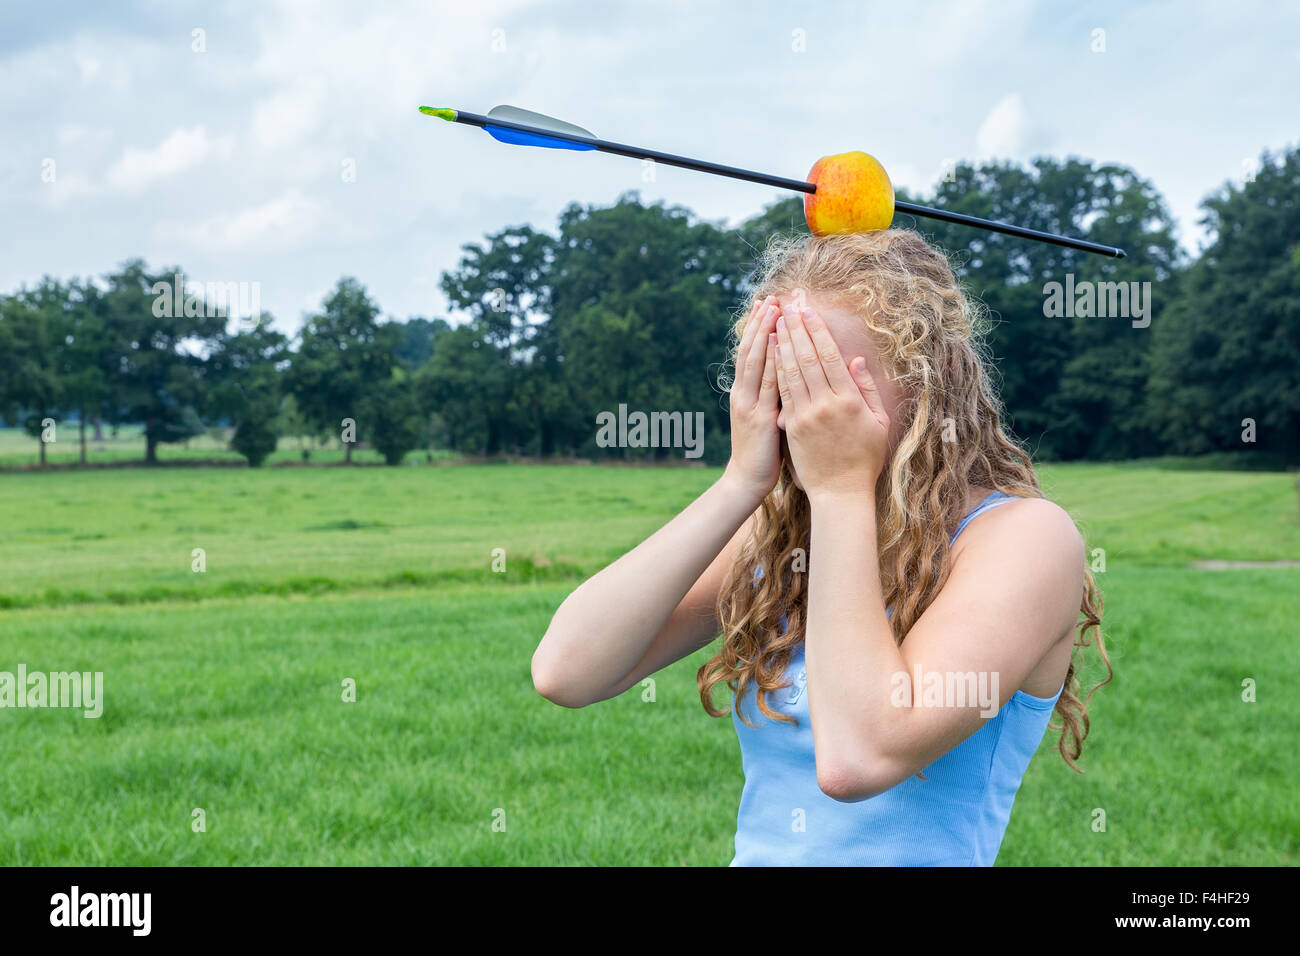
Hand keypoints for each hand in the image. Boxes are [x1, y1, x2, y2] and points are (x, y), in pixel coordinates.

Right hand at [722, 295, 781, 503]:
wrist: (747, 481)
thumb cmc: (762, 452)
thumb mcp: (765, 418)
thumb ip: (771, 396)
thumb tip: (782, 374)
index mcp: (744, 393)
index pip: (750, 353)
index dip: (757, 328)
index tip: (767, 304)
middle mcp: (743, 394)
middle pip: (750, 350)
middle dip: (761, 323)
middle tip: (770, 297)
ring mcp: (749, 405)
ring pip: (756, 361)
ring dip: (764, 333)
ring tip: (773, 309)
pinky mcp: (759, 418)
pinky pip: (767, 385)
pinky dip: (772, 362)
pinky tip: (778, 343)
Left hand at [773, 300, 889, 502]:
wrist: (840, 492)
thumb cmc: (865, 458)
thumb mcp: (878, 423)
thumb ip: (867, 390)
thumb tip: (856, 360)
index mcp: (850, 401)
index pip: (830, 357)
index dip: (817, 331)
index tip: (808, 311)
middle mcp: (826, 405)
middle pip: (808, 358)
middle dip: (796, 329)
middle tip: (788, 306)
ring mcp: (805, 416)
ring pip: (791, 372)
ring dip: (783, 343)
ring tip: (776, 321)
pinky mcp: (791, 427)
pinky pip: (782, 392)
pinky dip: (776, 369)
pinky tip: (772, 353)